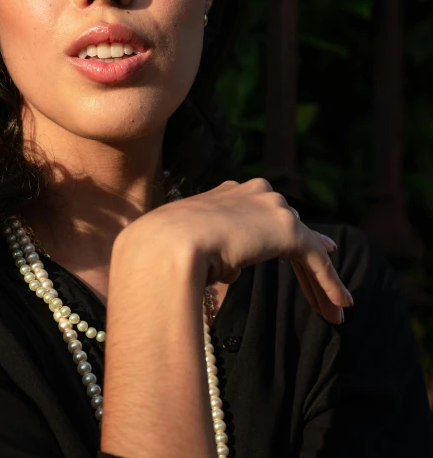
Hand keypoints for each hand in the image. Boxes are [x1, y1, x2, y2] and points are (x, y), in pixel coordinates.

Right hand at [128, 178, 352, 323]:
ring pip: (305, 245)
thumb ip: (213, 251)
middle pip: (288, 226)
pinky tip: (340, 307)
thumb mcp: (190, 246)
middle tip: (323, 287)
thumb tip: (230, 267)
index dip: (281, 229)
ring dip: (319, 280)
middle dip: (307, 255)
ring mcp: (271, 208)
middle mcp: (253, 193)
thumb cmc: (164, 250)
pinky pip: (315, 259)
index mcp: (227, 193)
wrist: (168, 243)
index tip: (304, 243)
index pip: (263, 211)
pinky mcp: (287, 229)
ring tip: (333, 312)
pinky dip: (330, 283)